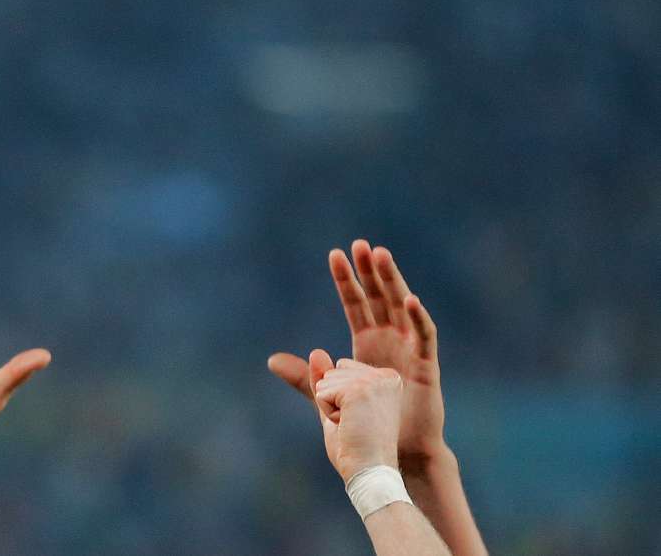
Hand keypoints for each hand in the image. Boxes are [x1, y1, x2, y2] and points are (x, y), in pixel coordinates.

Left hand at [268, 240, 444, 467]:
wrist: (396, 454)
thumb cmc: (367, 425)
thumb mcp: (329, 397)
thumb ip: (306, 378)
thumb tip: (271, 360)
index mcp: (366, 344)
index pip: (355, 303)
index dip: (346, 280)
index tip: (334, 254)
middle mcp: (389, 341)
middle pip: (379, 298)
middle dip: (370, 271)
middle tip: (360, 245)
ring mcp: (409, 351)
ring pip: (401, 307)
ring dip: (393, 281)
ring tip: (382, 256)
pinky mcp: (426, 367)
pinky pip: (424, 336)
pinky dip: (418, 317)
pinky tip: (409, 298)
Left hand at [309, 352, 403, 481]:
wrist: (370, 472)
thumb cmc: (357, 448)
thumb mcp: (338, 408)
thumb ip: (326, 380)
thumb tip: (316, 352)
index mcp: (387, 378)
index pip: (341, 368)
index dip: (340, 398)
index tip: (360, 420)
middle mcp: (385, 375)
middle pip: (332, 371)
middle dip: (334, 401)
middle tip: (356, 425)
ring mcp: (373, 381)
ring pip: (325, 380)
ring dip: (330, 407)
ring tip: (354, 426)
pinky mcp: (359, 389)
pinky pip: (321, 392)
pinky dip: (327, 412)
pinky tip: (348, 426)